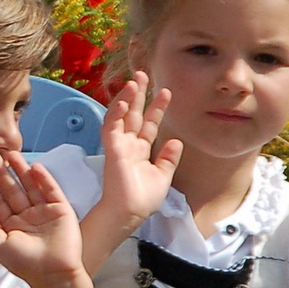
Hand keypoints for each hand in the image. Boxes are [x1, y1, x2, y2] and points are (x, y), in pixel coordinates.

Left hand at [0, 151, 84, 285]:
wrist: (53, 274)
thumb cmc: (26, 264)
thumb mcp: (1, 247)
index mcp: (11, 224)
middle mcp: (26, 215)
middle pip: (12, 189)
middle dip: (2, 174)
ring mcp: (43, 211)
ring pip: (30, 186)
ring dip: (21, 170)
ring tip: (11, 155)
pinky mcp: (60, 209)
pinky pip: (51, 190)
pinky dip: (44, 178)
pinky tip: (34, 167)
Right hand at [95, 72, 182, 232]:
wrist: (131, 212)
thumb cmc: (144, 199)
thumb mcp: (163, 176)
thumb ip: (168, 158)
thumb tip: (176, 141)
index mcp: (141, 151)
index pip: (149, 124)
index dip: (157, 108)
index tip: (166, 92)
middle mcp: (129, 145)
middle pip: (134, 114)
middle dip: (138, 95)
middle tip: (142, 75)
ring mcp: (119, 146)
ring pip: (121, 116)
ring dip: (126, 99)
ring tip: (133, 82)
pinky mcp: (112, 149)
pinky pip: (111, 127)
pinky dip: (116, 114)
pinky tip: (124, 102)